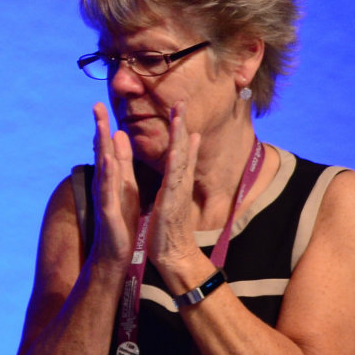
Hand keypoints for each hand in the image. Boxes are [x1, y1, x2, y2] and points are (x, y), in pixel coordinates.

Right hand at [89, 103, 140, 269]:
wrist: (115, 254)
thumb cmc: (122, 221)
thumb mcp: (125, 187)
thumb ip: (122, 163)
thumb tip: (117, 136)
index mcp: (112, 178)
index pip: (107, 149)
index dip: (104, 127)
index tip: (100, 106)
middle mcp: (105, 184)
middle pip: (101, 152)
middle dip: (100, 129)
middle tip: (96, 106)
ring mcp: (105, 197)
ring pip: (103, 168)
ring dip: (101, 147)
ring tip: (101, 126)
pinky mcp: (108, 212)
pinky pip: (107, 190)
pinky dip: (106, 174)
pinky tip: (106, 160)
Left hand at [148, 104, 208, 283]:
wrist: (174, 254)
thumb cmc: (170, 226)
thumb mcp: (174, 196)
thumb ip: (180, 177)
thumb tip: (183, 164)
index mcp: (176, 180)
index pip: (180, 149)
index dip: (179, 127)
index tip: (179, 105)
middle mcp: (179, 183)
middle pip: (182, 148)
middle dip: (181, 124)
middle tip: (181, 101)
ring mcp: (177, 192)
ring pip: (180, 160)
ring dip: (179, 138)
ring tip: (180, 117)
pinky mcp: (171, 203)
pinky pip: (173, 181)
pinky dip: (176, 165)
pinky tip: (176, 149)